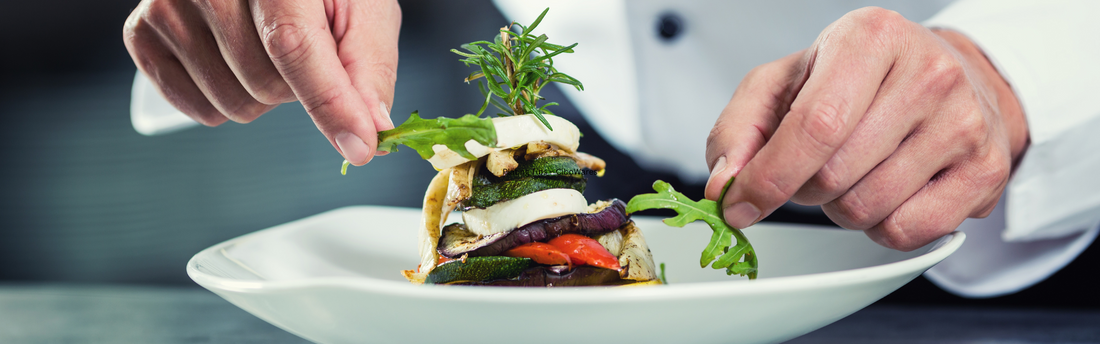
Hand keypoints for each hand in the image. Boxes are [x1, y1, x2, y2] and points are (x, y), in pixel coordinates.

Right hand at [122, 0, 400, 164]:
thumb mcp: (361, 7)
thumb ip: (368, 66)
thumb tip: (373, 128)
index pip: (293, 47)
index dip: (330, 104)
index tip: (359, 147)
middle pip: (265, 86)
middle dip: (297, 87)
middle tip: (304, 50)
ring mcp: (168, 6)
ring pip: (231, 104)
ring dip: (261, 95)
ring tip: (266, 49)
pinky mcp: (143, 30)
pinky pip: (192, 106)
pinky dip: (222, 100)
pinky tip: (233, 62)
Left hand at [704, 7, 1028, 250]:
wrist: (949, 74)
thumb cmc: (859, 79)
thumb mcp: (786, 83)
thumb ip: (740, 129)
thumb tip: (724, 185)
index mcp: (869, 40)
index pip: (814, 125)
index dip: (769, 177)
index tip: (739, 204)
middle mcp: (928, 75)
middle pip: (836, 175)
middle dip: (805, 189)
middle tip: (814, 168)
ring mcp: (964, 123)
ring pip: (869, 209)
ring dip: (841, 208)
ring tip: (853, 174)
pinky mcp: (986, 169)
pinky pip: (909, 232)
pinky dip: (881, 227)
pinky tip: (887, 192)